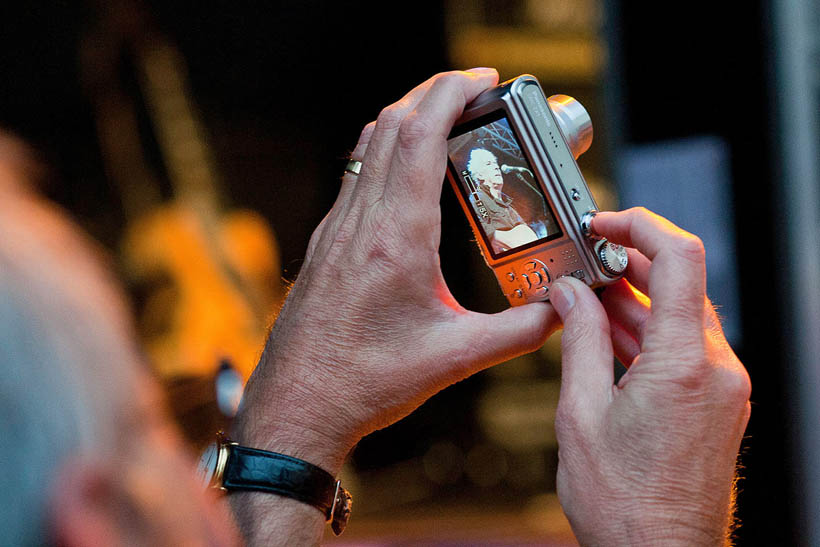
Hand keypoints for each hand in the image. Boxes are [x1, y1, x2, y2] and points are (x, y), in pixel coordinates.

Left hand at [233, 69, 558, 473]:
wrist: (296, 406)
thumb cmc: (365, 384)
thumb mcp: (456, 359)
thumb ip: (519, 332)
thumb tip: (562, 310)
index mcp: (395, 239)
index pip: (418, 135)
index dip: (451, 92)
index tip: (483, 80)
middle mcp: (360, 223)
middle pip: (390, 124)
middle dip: (433, 92)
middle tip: (475, 91)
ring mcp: (336, 230)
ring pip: (367, 146)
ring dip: (406, 119)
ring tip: (448, 121)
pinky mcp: (327, 244)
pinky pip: (355, 176)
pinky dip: (385, 153)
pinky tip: (410, 176)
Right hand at [550, 208, 750, 544]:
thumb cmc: (624, 505)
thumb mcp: (581, 413)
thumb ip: (578, 340)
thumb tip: (569, 295)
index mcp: (684, 365)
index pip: (679, 259)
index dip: (639, 226)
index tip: (604, 224)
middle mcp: (717, 370)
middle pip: (682, 283)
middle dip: (630, 264)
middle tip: (584, 261)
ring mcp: (723, 388)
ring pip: (682, 316)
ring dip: (636, 301)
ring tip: (587, 299)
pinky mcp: (717, 404)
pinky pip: (686, 348)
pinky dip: (649, 333)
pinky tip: (610, 335)